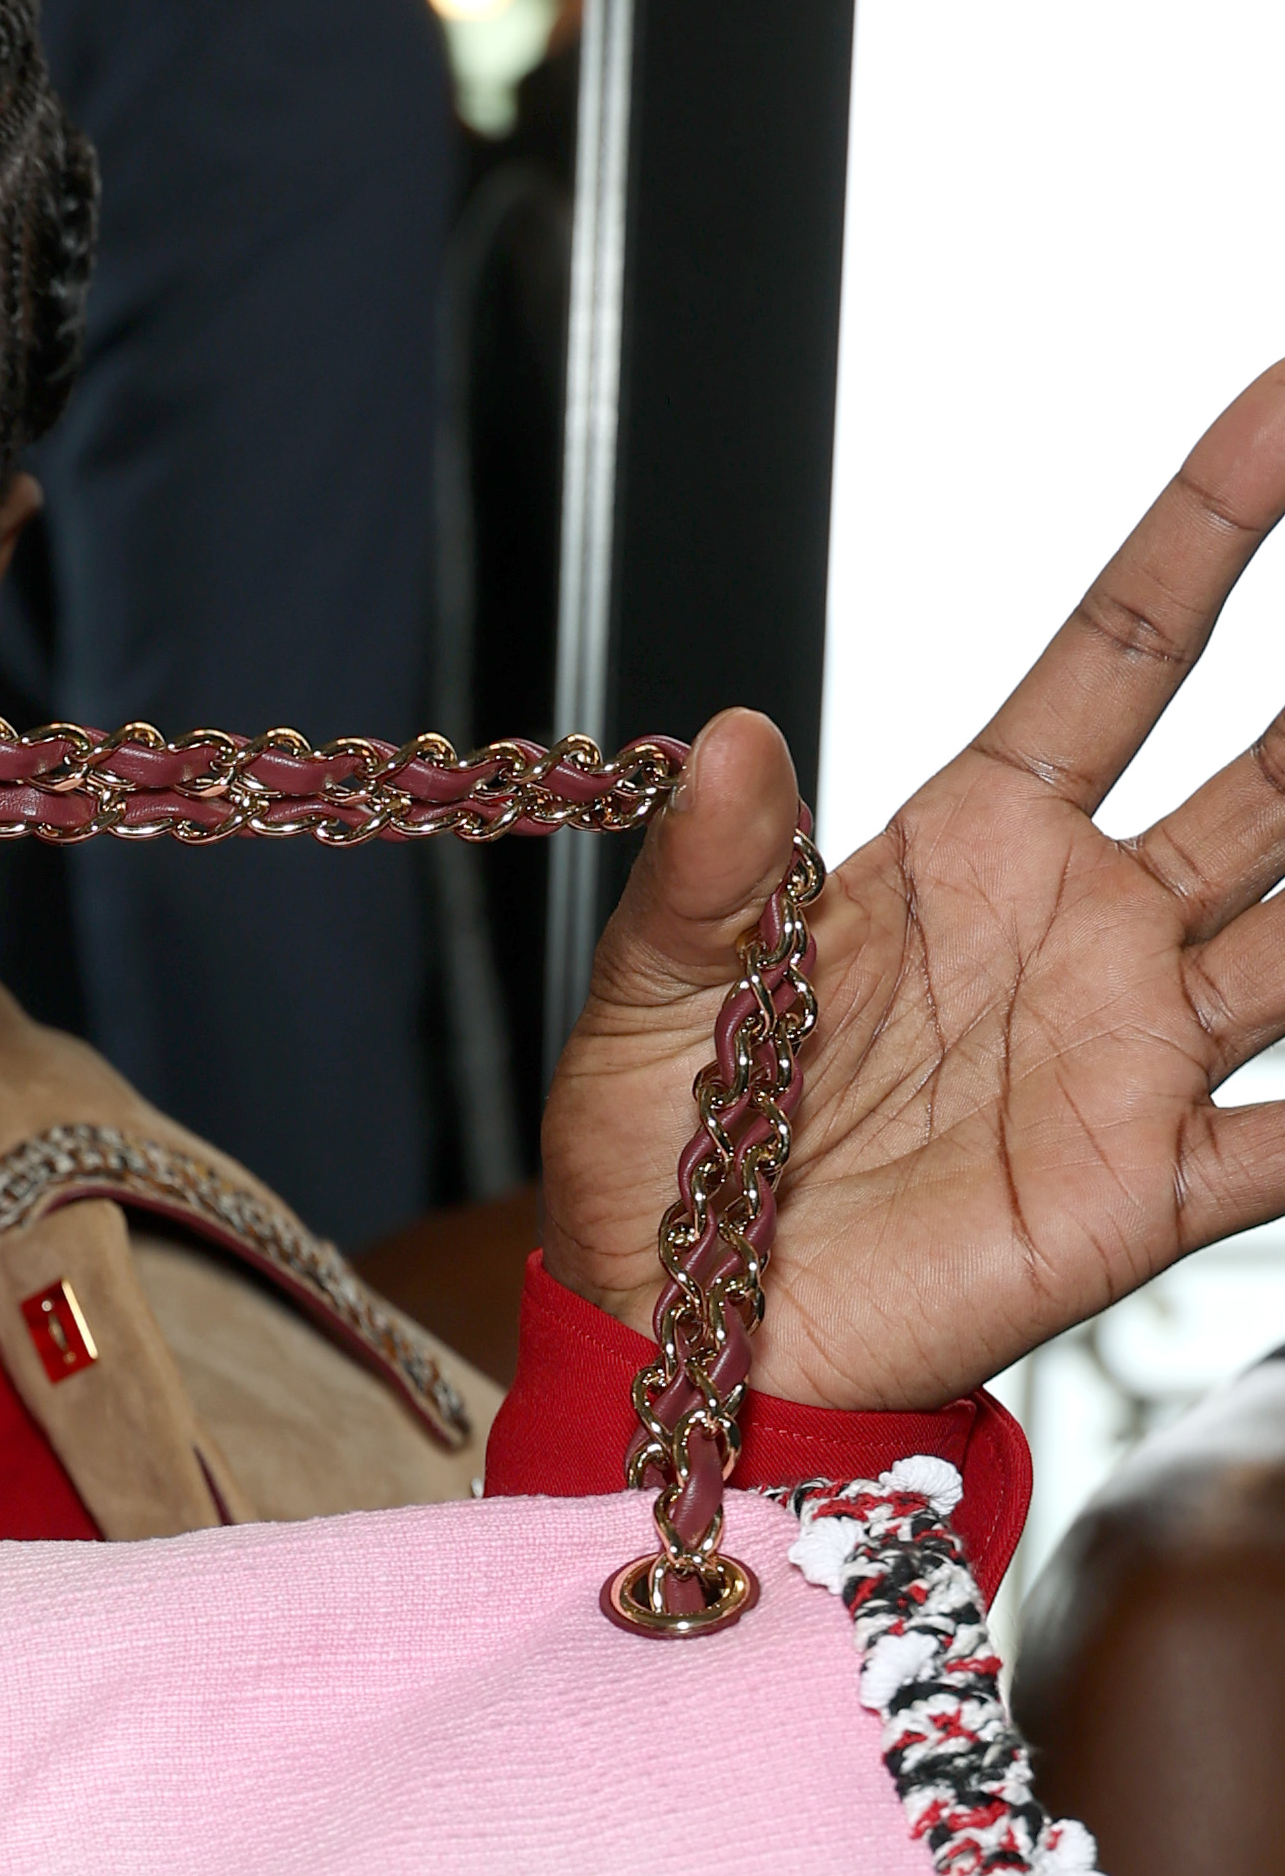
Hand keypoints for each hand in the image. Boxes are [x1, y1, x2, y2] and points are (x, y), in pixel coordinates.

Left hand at [541, 363, 1284, 1406]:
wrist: (683, 1347)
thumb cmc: (660, 1165)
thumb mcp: (651, 1001)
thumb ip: (707, 876)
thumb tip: (734, 739)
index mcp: (973, 844)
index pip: (1121, 652)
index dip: (1207, 528)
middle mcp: (1090, 925)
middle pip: (1273, 773)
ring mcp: (1136, 1048)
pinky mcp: (1149, 1182)